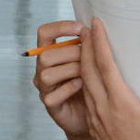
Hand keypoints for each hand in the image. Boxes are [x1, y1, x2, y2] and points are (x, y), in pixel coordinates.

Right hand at [32, 20, 88, 139]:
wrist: (95, 113)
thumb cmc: (92, 82)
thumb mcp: (90, 60)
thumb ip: (87, 44)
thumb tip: (97, 26)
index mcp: (51, 53)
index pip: (44, 33)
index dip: (60, 27)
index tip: (81, 28)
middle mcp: (43, 69)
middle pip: (45, 54)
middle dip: (71, 53)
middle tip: (88, 58)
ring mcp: (44, 88)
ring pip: (47, 74)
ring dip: (70, 70)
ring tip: (86, 73)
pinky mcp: (50, 105)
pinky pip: (53, 95)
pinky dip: (69, 88)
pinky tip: (82, 85)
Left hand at [78, 23, 139, 139]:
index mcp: (120, 102)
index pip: (105, 65)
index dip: (99, 42)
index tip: (95, 25)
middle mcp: (103, 108)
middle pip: (88, 71)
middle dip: (85, 47)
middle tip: (86, 30)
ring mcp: (95, 119)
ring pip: (84, 85)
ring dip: (82, 65)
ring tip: (84, 49)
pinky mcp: (94, 128)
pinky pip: (86, 99)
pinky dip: (84, 83)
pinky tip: (88, 79)